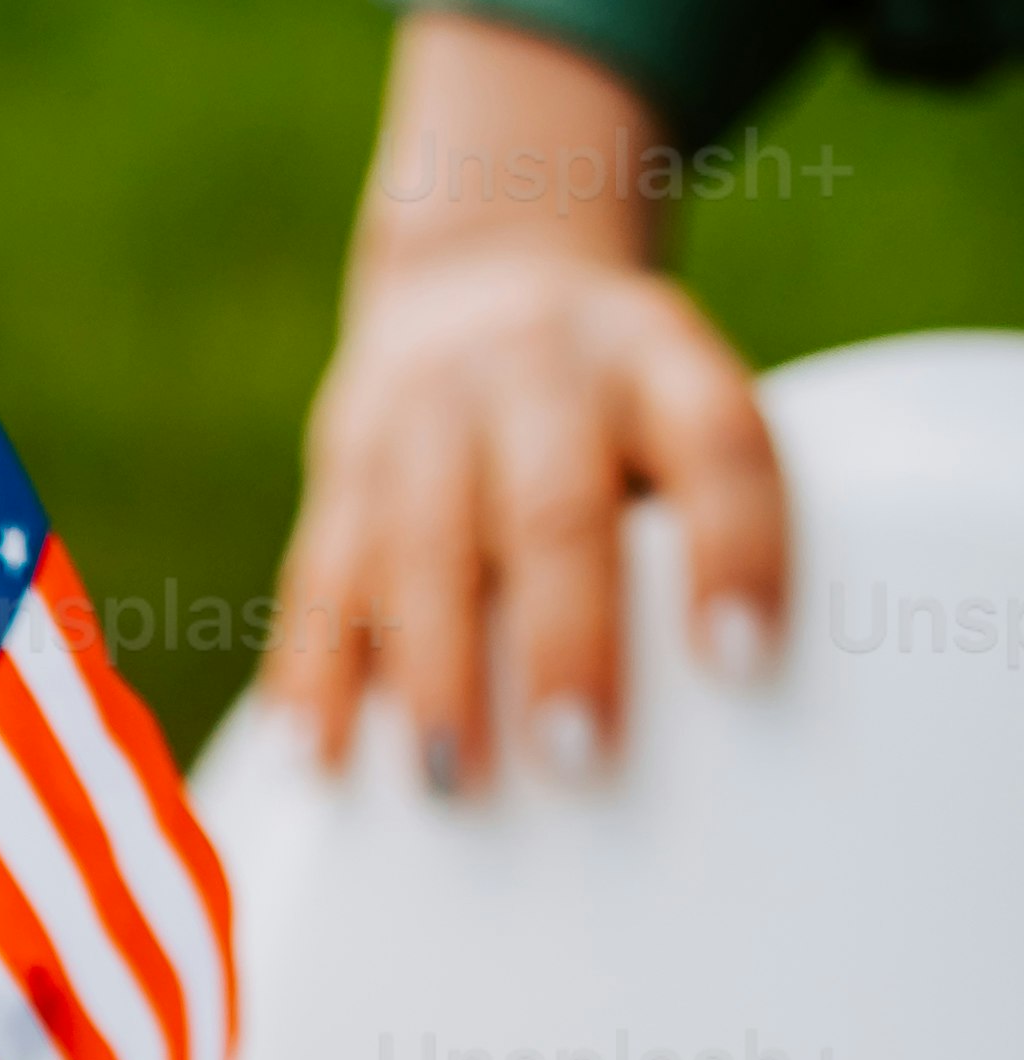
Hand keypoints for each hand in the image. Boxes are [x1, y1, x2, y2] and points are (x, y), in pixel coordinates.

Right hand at [263, 17, 788, 787]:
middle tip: (578, 760)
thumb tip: (698, 717)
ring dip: (434, 673)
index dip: (733, 549)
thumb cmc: (613, 412)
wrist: (480, 274)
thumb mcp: (672, 411)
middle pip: (555, 508)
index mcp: (655, 355)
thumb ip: (685, 525)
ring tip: (448, 785)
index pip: (714, 446)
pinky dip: (320, 667)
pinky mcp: (344, 460)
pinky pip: (324, 571)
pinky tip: (318, 753)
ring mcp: (429, 409)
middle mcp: (541, 368)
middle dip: (565, 640)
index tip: (741, 662)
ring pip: (425, 545)